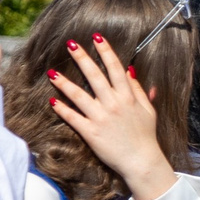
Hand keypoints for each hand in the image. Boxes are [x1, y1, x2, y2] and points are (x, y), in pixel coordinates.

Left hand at [46, 36, 173, 199]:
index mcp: (128, 98)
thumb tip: (130, 70)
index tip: (97, 37)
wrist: (142, 162)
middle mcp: (113, 104)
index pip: (115, 69)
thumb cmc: (145, 136)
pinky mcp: (91, 132)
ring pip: (79, 95)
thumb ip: (138, 90)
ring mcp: (101, 118)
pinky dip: (62, 109)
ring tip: (51, 72)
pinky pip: (73, 118)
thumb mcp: (148, 111)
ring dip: (64, 83)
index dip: (106, 52)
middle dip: (82, 58)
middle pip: (95, 76)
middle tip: (70, 44)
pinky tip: (53, 101)